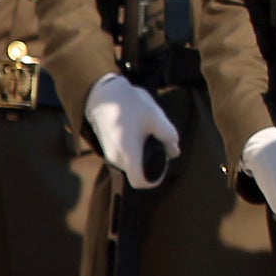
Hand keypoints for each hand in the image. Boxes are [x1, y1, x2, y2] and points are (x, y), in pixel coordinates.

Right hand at [84, 75, 181, 192]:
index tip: (162, 165)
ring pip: (132, 163)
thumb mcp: (155, 116)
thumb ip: (168, 136)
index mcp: (128, 153)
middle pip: (138, 172)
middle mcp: (117, 158)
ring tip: (148, 133)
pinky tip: (139, 132)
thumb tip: (174, 152)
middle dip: (153, 162)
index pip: (140, 181)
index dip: (154, 180)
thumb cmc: (129, 104)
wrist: (102, 95)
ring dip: (144, 154)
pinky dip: (135, 149)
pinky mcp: (108, 148)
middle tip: (160, 143)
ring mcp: (110, 154)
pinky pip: (125, 156)